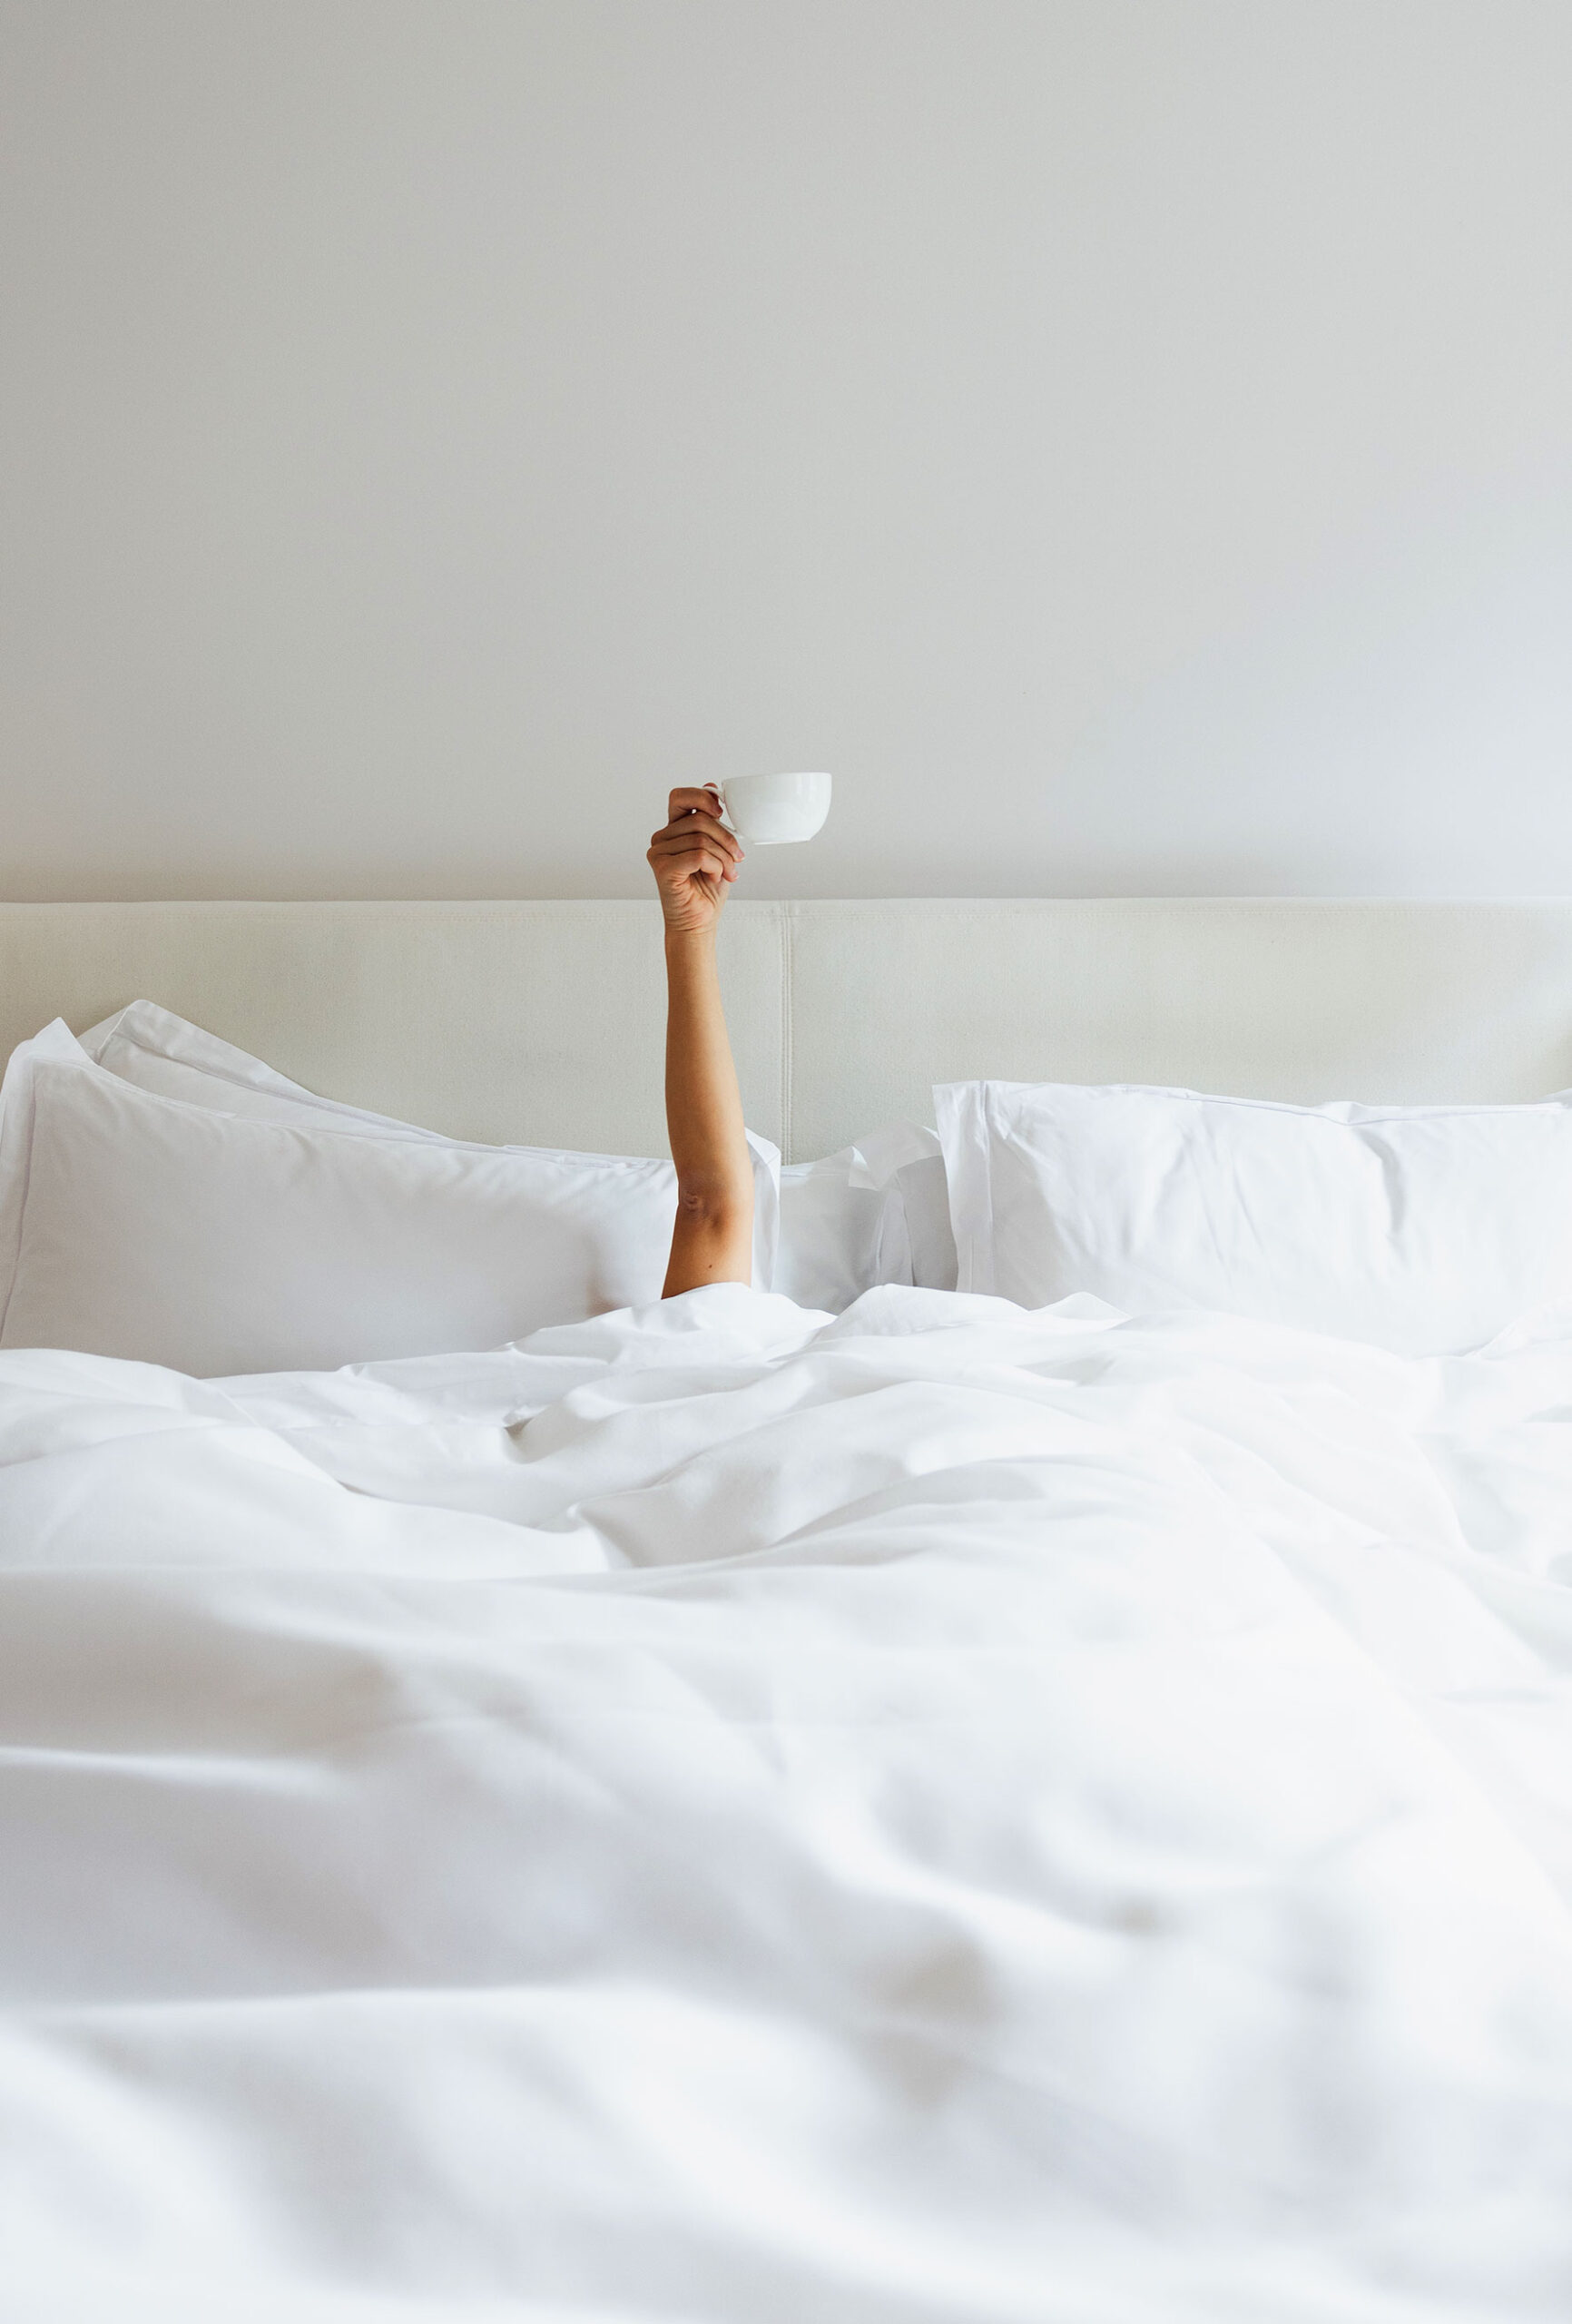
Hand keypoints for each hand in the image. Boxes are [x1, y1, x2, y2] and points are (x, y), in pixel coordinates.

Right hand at [647, 787, 743, 936]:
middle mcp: (662, 839)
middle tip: (738, 859)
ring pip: (702, 839)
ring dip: (724, 858)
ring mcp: (659, 853)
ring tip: (727, 873)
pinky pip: (699, 855)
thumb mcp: (717, 849)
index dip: (702, 797)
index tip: (721, 811)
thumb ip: (711, 821)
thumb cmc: (707, 890)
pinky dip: (715, 866)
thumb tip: (710, 786)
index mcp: (673, 830)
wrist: (698, 923)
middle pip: (699, 819)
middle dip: (726, 838)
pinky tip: (715, 877)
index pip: (680, 796)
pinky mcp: (663, 868)